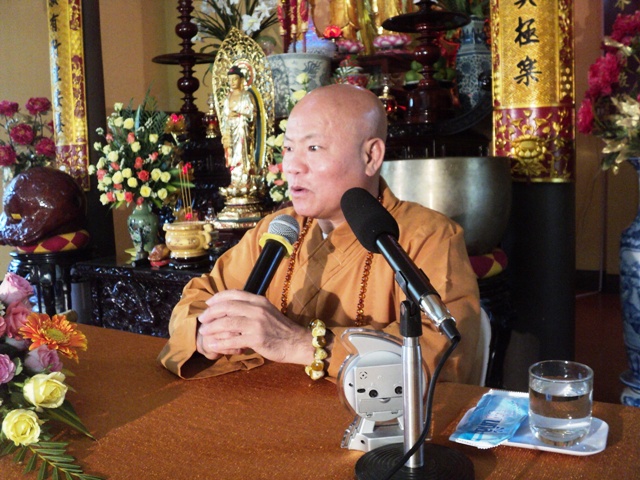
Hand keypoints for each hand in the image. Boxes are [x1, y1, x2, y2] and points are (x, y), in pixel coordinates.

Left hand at [196, 290, 314, 364]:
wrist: (296, 342)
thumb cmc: (280, 329)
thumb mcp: (267, 312)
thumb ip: (251, 308)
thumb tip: (230, 309)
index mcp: (259, 300)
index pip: (234, 293)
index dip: (218, 298)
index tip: (208, 304)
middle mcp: (257, 309)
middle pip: (227, 307)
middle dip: (211, 313)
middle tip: (202, 319)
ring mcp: (257, 323)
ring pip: (227, 323)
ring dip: (212, 327)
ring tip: (204, 332)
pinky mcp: (256, 338)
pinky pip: (233, 340)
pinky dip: (220, 343)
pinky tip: (213, 345)